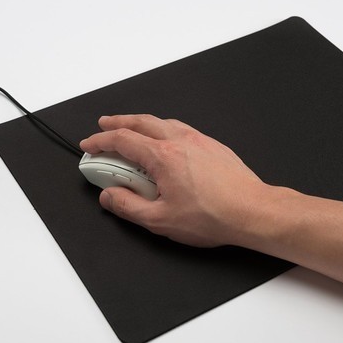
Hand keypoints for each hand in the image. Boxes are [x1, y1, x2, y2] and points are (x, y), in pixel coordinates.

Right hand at [79, 114, 270, 246]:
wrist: (252, 211)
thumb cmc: (213, 216)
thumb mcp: (160, 220)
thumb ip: (128, 206)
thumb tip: (109, 195)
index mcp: (163, 156)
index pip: (122, 140)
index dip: (100, 141)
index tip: (89, 145)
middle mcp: (180, 141)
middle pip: (141, 121)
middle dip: (118, 122)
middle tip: (104, 125)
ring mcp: (199, 140)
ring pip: (163, 122)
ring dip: (142, 123)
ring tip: (133, 131)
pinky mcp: (214, 146)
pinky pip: (182, 129)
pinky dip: (165, 129)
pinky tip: (166, 141)